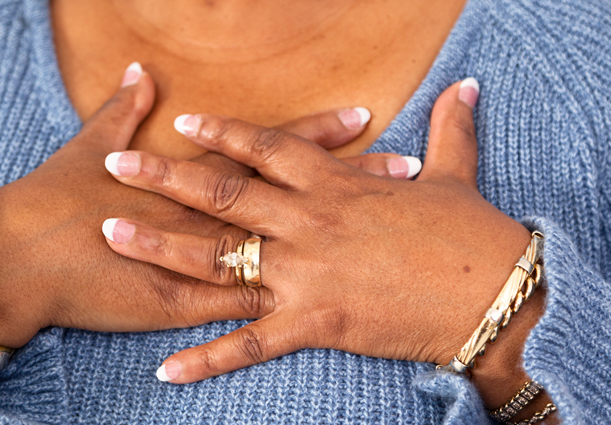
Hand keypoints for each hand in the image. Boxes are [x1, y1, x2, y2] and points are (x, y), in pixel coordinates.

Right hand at [0, 63, 402, 351]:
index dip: (317, 134)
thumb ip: (123, 112)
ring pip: (285, 254)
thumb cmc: (52, 200)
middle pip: (295, 198)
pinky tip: (335, 311)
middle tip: (406, 168)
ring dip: (337, 250)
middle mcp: (209, 217)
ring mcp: (202, 264)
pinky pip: (243, 313)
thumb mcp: (91, 147)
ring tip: (391, 243)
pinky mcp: (183, 306)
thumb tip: (137, 72)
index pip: (268, 149)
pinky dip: (283, 311)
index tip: (361, 116)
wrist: (19, 260)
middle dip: (352, 185)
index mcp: (193, 175)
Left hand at [101, 79, 547, 411]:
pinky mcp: (315, 323)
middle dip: (166, 178)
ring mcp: (307, 274)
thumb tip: (466, 86)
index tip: (183, 123)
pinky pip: (249, 343)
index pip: (268, 148)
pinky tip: (165, 368)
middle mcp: (310, 222)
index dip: (224, 133)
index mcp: (337, 184)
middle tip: (116, 168)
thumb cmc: (474, 234)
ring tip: (113, 237)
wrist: (497, 297)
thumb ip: (450, 130)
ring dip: (162, 248)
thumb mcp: (456, 176)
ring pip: (220, 259)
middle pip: (224, 195)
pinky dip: (206, 357)